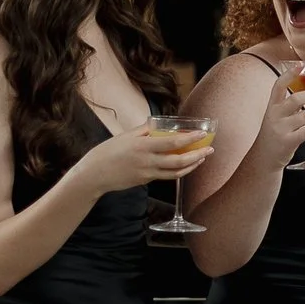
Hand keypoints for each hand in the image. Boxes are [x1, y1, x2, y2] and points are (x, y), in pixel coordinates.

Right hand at [76, 122, 214, 193]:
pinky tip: (186, 165)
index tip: (202, 134)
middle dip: (198, 155)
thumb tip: (157, 123)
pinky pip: (167, 176)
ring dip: (192, 165)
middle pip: (179, 161)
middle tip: (210, 149)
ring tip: (202, 157)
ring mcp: (147, 173)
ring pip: (176, 172)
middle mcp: (147, 161)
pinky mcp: (145, 181)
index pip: (172, 143)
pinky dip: (179, 171)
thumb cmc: (107, 152)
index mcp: (142, 146)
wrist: (94, 175)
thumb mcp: (125, 136)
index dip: (190, 139)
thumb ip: (144, 130)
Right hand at [255, 74, 304, 162]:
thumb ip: (291, 106)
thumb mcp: (277, 116)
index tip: (301, 65)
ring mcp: (281, 128)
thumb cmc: (275, 134)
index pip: (279, 86)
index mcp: (273, 106)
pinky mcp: (288, 141)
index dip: (289, 75)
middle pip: (296, 98)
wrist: (264, 157)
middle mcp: (275, 115)